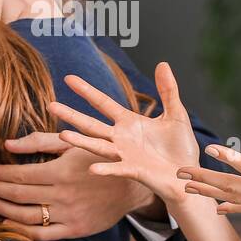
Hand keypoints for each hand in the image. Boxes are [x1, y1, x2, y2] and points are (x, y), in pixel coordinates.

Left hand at [0, 132, 153, 240]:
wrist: (132, 184)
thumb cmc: (101, 157)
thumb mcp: (74, 142)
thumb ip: (40, 142)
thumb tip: (8, 144)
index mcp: (61, 171)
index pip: (20, 175)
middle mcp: (63, 195)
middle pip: (19, 195)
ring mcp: (69, 214)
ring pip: (27, 216)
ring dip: (3, 210)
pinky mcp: (75, 229)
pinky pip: (43, 234)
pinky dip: (22, 231)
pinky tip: (8, 224)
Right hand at [49, 62, 200, 206]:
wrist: (189, 175)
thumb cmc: (180, 148)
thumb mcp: (176, 114)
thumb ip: (168, 90)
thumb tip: (162, 64)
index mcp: (129, 123)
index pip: (103, 103)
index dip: (87, 91)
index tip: (69, 78)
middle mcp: (121, 138)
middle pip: (91, 124)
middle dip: (71, 115)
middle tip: (51, 106)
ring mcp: (125, 155)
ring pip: (98, 146)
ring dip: (81, 142)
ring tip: (63, 136)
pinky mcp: (135, 171)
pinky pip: (118, 169)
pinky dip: (106, 169)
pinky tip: (93, 169)